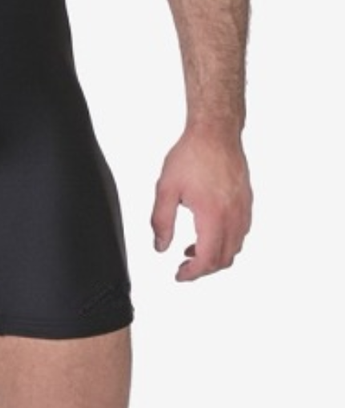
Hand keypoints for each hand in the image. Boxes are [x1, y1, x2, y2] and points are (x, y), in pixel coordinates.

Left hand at [151, 129, 251, 281]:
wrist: (215, 134)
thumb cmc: (191, 156)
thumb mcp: (166, 188)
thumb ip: (161, 221)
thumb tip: (160, 246)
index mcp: (213, 216)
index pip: (207, 259)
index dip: (192, 273)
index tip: (179, 274)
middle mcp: (233, 217)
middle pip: (224, 259)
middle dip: (203, 269)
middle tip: (183, 266)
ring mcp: (243, 211)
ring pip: (234, 248)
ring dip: (215, 256)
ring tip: (191, 250)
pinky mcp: (247, 203)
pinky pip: (240, 233)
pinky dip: (225, 242)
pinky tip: (207, 232)